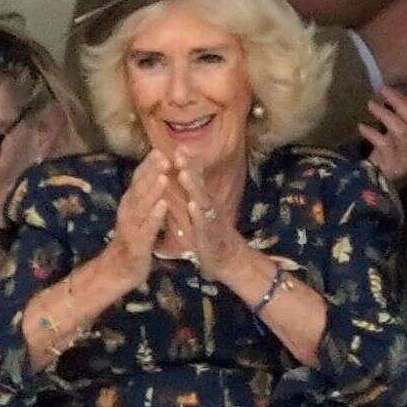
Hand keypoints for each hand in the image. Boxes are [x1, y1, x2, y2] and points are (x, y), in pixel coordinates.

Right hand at [97, 148, 169, 286]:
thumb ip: (145, 198)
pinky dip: (154, 216)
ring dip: (152, 190)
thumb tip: (155, 177)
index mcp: (131, 204)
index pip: (139, 180)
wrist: (118, 271)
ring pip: (141, 205)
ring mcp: (131, 226)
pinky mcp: (137, 242)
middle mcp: (128, 211)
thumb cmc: (134, 241)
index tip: (161, 148)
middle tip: (163, 154)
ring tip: (163, 175)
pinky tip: (163, 206)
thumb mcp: (138, 216)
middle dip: (151, 171)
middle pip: (139, 187)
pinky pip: (147, 227)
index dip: (149, 164)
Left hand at [166, 153, 250, 283]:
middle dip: (189, 167)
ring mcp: (212, 220)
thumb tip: (180, 179)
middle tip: (179, 151)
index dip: (188, 163)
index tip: (178, 146)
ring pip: (202, 200)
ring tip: (183, 172)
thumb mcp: (198, 214)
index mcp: (203, 201)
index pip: (195, 179)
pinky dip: (198, 214)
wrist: (229, 261)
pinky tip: (192, 206)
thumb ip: (190, 198)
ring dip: (193, 186)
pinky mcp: (211, 235)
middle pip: (199, 183)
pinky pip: (204, 224)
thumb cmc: (210, 236)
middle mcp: (209, 207)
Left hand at [359, 86, 406, 185]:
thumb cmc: (395, 158)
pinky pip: (383, 143)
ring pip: (400, 130)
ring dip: (384, 114)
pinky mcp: (392, 162)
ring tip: (370, 105)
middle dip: (400, 101)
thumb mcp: (406, 140)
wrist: (383, 186)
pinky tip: (362, 127)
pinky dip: (371, 133)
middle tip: (384, 90)